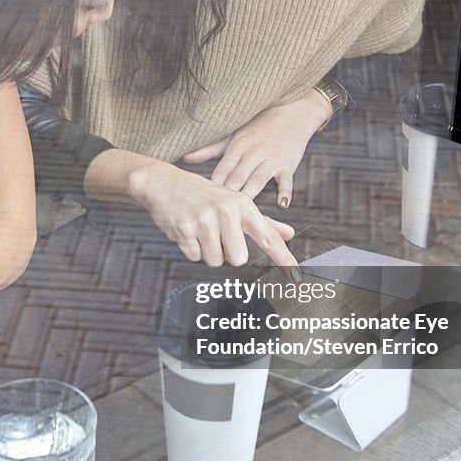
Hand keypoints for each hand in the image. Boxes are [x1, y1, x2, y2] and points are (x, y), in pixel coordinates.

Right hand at [128, 160, 297, 269]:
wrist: (164, 183)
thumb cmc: (204, 195)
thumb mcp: (235, 202)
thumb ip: (263, 222)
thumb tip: (290, 234)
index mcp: (242, 205)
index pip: (268, 237)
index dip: (283, 259)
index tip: (296, 277)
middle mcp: (226, 212)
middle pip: (238, 258)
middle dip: (226, 253)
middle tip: (216, 235)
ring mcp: (204, 221)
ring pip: (214, 261)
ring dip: (207, 252)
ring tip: (200, 230)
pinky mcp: (185, 229)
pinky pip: (194, 256)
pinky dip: (191, 248)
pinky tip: (187, 230)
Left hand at [183, 92, 329, 208]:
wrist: (291, 111)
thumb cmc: (258, 126)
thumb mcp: (233, 135)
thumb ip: (210, 149)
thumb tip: (185, 158)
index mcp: (236, 147)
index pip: (221, 171)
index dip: (212, 188)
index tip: (202, 204)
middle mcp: (252, 153)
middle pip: (237, 178)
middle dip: (227, 196)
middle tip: (217, 215)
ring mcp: (271, 159)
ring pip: (258, 179)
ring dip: (250, 194)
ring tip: (242, 212)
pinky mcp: (288, 164)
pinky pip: (286, 179)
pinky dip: (285, 191)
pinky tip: (281, 204)